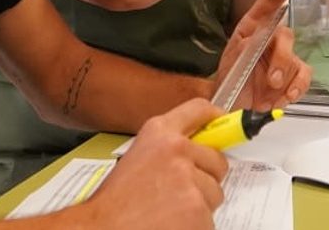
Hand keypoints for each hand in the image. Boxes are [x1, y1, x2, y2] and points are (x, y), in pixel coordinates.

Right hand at [86, 97, 225, 229]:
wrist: (102, 227)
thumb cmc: (116, 200)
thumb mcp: (139, 157)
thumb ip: (168, 147)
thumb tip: (199, 148)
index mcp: (160, 133)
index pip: (199, 110)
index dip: (217, 118)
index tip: (226, 124)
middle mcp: (177, 150)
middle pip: (217, 160)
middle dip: (206, 177)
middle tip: (179, 191)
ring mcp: (189, 180)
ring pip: (215, 192)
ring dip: (199, 204)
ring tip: (169, 210)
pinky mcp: (197, 209)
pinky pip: (210, 217)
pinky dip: (196, 225)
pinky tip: (172, 223)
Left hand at [216, 0, 311, 109]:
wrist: (231, 106)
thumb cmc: (229, 78)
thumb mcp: (232, 59)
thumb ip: (246, 48)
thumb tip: (264, 42)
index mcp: (255, 26)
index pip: (271, 1)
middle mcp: (272, 38)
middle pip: (287, 36)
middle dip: (281, 60)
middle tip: (271, 81)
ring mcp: (285, 58)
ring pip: (296, 61)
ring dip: (285, 80)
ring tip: (270, 97)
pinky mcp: (293, 77)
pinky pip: (304, 77)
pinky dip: (297, 89)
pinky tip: (286, 98)